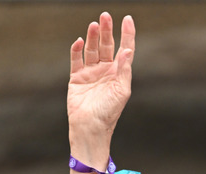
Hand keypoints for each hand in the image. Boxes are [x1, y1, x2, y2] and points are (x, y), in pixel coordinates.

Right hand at [67, 12, 134, 173]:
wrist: (90, 126)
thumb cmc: (110, 112)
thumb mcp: (121, 90)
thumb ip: (124, 69)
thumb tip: (128, 50)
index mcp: (119, 73)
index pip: (125, 49)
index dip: (127, 34)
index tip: (128, 19)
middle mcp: (106, 70)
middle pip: (107, 45)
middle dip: (107, 31)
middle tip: (105, 16)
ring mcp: (91, 73)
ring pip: (92, 49)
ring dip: (93, 37)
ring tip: (94, 24)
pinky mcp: (77, 77)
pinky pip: (76, 60)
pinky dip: (77, 50)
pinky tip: (79, 41)